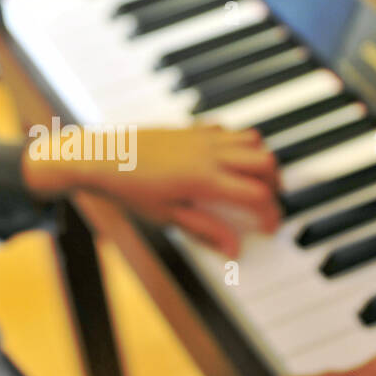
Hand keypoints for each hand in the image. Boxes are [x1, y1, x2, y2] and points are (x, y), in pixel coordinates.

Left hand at [83, 123, 282, 257]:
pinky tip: (229, 159)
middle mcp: (209, 153)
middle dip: (274, 185)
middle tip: (266, 203)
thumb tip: (234, 248)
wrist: (101, 158)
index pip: (255, 195)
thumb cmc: (129, 189)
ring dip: (260, 160)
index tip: (269, 226)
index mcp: (205, 179)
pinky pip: (229, 129)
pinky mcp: (192, 128)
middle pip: (265, 162)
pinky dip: (239, 143)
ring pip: (253, 140)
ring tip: (253, 181)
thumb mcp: (167, 216)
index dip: (270, 213)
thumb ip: (205, 230)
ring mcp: (202, 137)